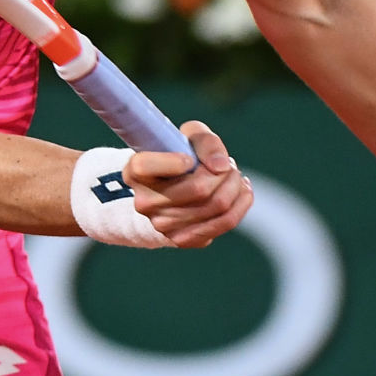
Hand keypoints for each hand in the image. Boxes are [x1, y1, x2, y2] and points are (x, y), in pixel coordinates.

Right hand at [125, 121, 253, 247]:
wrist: (173, 189)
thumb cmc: (180, 155)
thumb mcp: (188, 136)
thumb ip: (205, 142)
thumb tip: (220, 166)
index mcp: (135, 172)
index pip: (144, 166)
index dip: (172, 161)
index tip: (189, 158)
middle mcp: (144, 202)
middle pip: (198, 188)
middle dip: (224, 172)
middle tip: (228, 164)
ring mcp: (162, 225)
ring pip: (216, 205)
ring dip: (235, 186)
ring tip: (235, 176)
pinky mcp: (183, 239)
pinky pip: (225, 222)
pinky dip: (240, 203)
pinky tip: (241, 191)